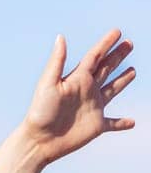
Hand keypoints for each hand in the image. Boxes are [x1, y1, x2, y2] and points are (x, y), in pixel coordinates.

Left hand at [23, 30, 134, 165]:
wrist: (39, 141)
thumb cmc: (40, 112)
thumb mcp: (48, 84)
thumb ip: (58, 61)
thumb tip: (61, 37)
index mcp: (77, 78)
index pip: (95, 56)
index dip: (106, 43)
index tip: (117, 31)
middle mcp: (87, 90)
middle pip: (106, 68)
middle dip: (118, 56)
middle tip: (129, 43)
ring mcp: (93, 107)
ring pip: (112, 89)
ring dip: (122, 80)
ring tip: (133, 71)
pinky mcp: (97, 125)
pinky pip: (114, 123)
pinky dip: (122, 123)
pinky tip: (132, 123)